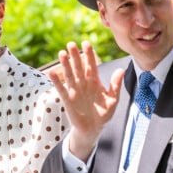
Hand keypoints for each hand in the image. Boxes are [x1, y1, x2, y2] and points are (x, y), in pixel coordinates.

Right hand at [48, 41, 123, 160]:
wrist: (92, 129)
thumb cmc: (103, 114)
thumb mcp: (113, 100)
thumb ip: (115, 85)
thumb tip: (121, 70)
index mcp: (95, 82)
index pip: (92, 65)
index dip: (89, 55)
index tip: (86, 43)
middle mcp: (83, 84)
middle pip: (79, 67)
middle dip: (75, 56)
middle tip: (71, 44)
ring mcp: (75, 91)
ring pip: (69, 75)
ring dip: (65, 65)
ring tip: (62, 53)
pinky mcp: (68, 99)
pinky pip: (61, 89)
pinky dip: (56, 81)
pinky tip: (52, 72)